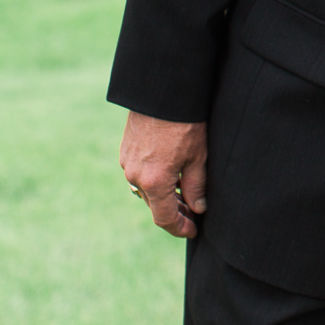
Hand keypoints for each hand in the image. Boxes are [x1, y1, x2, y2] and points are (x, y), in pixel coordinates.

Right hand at [120, 111, 207, 238]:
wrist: (161, 93)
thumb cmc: (184, 123)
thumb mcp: (198, 156)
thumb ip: (197, 186)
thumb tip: (198, 208)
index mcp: (155, 182)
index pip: (164, 218)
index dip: (179, 228)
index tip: (193, 231)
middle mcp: (135, 176)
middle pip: (154, 205)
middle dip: (174, 212)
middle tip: (194, 213)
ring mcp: (127, 163)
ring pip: (146, 190)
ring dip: (163, 196)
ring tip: (185, 193)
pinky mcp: (126, 151)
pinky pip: (139, 174)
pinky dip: (155, 180)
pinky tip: (171, 173)